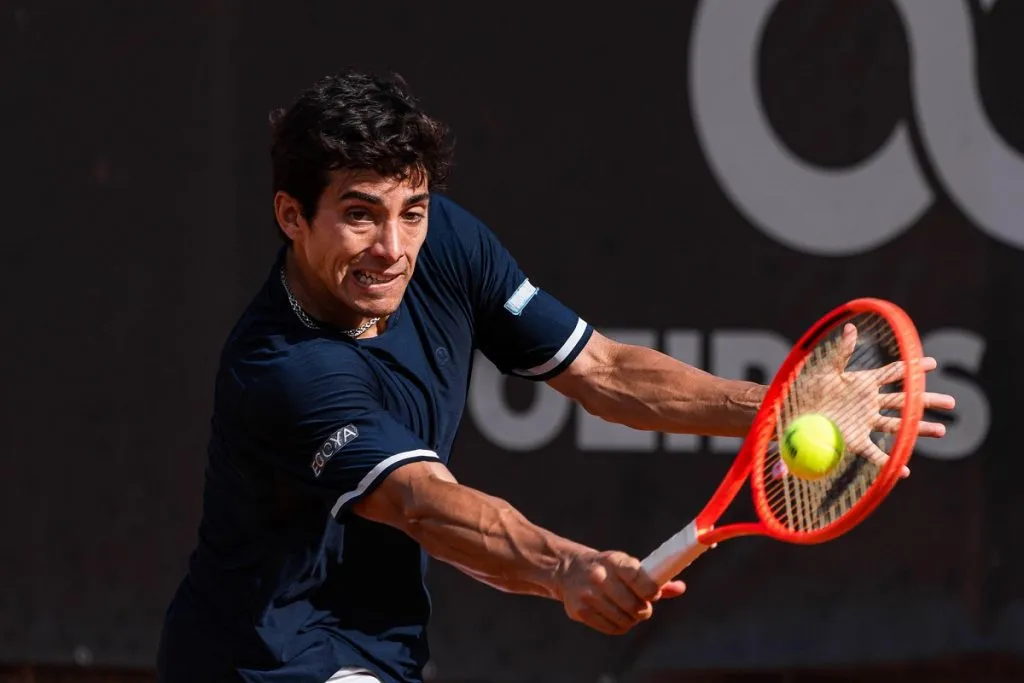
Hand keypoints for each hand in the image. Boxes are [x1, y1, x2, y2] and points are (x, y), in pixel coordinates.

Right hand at [556, 550, 685, 634]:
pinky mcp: (580, 611)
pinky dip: (619, 626)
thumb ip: (652, 578)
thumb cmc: (607, 568)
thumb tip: (681, 588)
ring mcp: (588, 594)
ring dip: (631, 619)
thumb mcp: (626, 565)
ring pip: (623, 619)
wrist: (568, 570)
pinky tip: (617, 617)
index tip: (653, 594)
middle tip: (642, 607)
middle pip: (633, 605)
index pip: (638, 578)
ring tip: (629, 612)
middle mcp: (599, 576)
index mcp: (614, 560)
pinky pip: (611, 628)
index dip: (651, 591)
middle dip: (643, 609)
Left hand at [800, 323, 955, 477]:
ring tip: (942, 431)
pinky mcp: (854, 439)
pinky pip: (874, 452)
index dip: (913, 369)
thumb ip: (842, 352)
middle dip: (927, 401)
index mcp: (864, 383)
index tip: (933, 364)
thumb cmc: (810, 389)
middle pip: (904, 401)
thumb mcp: (827, 370)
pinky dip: (888, 461)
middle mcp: (869, 403)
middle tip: (952, 403)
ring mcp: (864, 421)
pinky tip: (905, 471)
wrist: (794, 411)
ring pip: (897, 425)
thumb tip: (851, 327)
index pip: (894, 374)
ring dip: (919, 428)